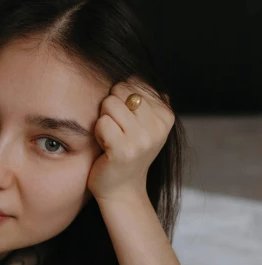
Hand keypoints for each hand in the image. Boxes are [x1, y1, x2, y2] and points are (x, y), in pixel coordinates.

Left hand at [87, 78, 174, 203]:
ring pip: (109, 104)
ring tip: (111, 138)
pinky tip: (105, 147)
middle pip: (121, 90)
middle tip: (117, 131)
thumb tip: (137, 74)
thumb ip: (146, 99)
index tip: (127, 123)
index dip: (122, 99)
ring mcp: (142, 139)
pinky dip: (98, 133)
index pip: (134, 82)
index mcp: (166, 116)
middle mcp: (158, 126)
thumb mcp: (145, 125)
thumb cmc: (128, 153)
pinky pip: (102, 123)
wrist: (122, 190)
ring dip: (104, 120)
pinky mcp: (123, 150)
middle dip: (111, 107)